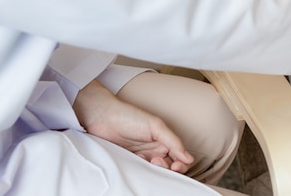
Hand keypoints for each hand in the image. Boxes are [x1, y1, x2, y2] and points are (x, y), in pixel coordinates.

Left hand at [73, 80, 194, 172]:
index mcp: (164, 141)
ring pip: (155, 172)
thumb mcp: (156, 126)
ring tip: (148, 161)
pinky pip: (140, 173)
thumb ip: (173, 142)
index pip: (180, 158)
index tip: (175, 166)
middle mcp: (155, 150)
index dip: (181, 165)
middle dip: (168, 169)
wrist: (102, 118)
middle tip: (157, 162)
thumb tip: (189, 158)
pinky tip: (138, 164)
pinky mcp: (129, 163)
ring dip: (155, 171)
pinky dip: (143, 173)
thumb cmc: (128, 116)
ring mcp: (142, 157)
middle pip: (169, 168)